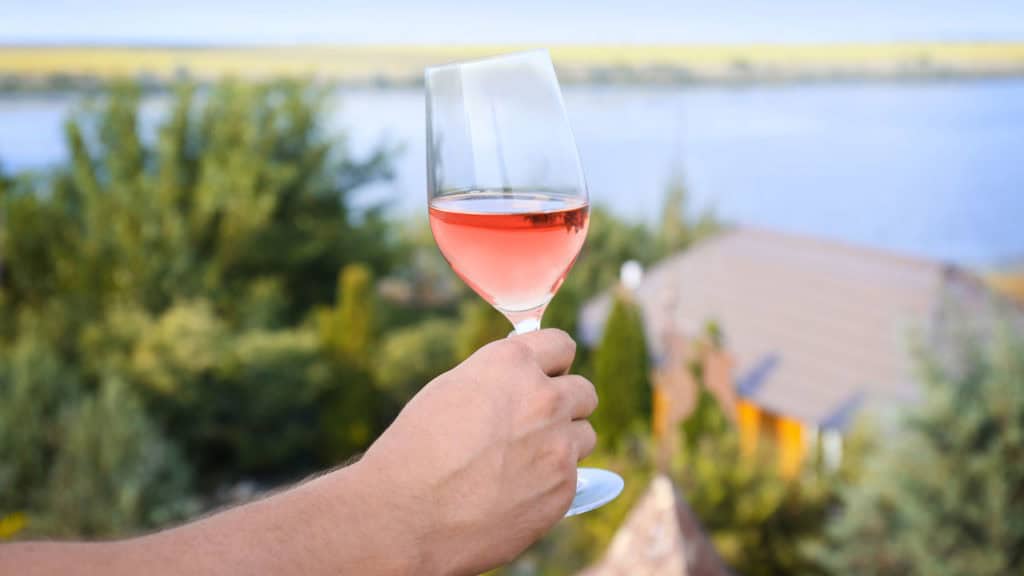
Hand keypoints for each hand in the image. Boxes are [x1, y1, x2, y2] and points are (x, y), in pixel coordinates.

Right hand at [358, 329, 597, 575]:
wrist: (406, 515)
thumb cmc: (416, 450)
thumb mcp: (452, 390)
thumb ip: (498, 381)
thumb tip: (523, 382)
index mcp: (512, 363)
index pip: (561, 345)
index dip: (553, 363)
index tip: (546, 376)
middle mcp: (543, 397)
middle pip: (584, 392)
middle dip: (564, 405)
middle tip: (535, 425)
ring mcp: (559, 444)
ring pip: (585, 435)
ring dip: (563, 444)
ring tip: (523, 462)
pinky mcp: (565, 488)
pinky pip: (572, 477)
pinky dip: (550, 483)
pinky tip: (515, 493)